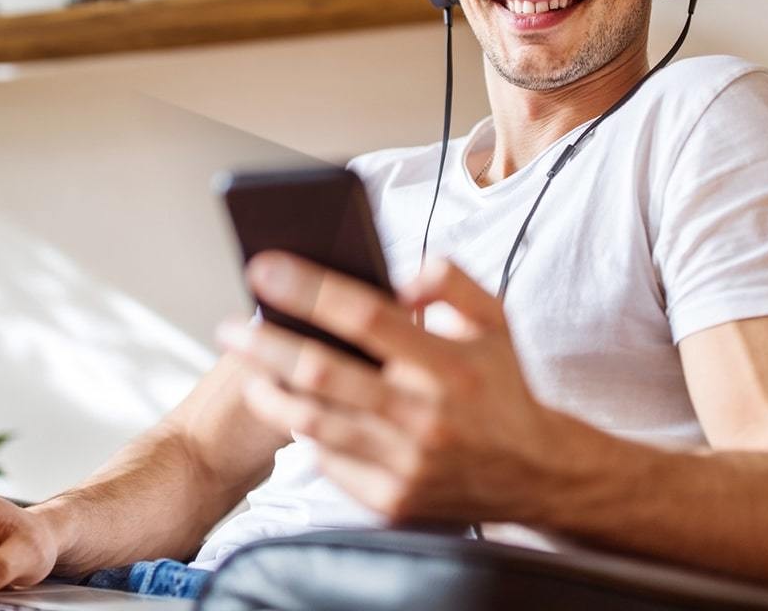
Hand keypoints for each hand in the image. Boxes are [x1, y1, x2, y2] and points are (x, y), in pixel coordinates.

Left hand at [220, 251, 568, 525]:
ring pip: (314, 422)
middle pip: (322, 372)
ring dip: (270, 393)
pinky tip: (292, 411)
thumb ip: (451, 282)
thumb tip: (400, 275)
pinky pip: (330, 461)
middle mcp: (425, 415)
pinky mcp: (392, 500)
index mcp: (448, 364)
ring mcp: (406, 463)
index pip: (363, 315)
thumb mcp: (495, 321)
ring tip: (248, 371)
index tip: (263, 268)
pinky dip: (307, 434)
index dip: (307, 289)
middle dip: (265, 344)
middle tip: (229, 326)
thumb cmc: (503, 388)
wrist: (538, 475)